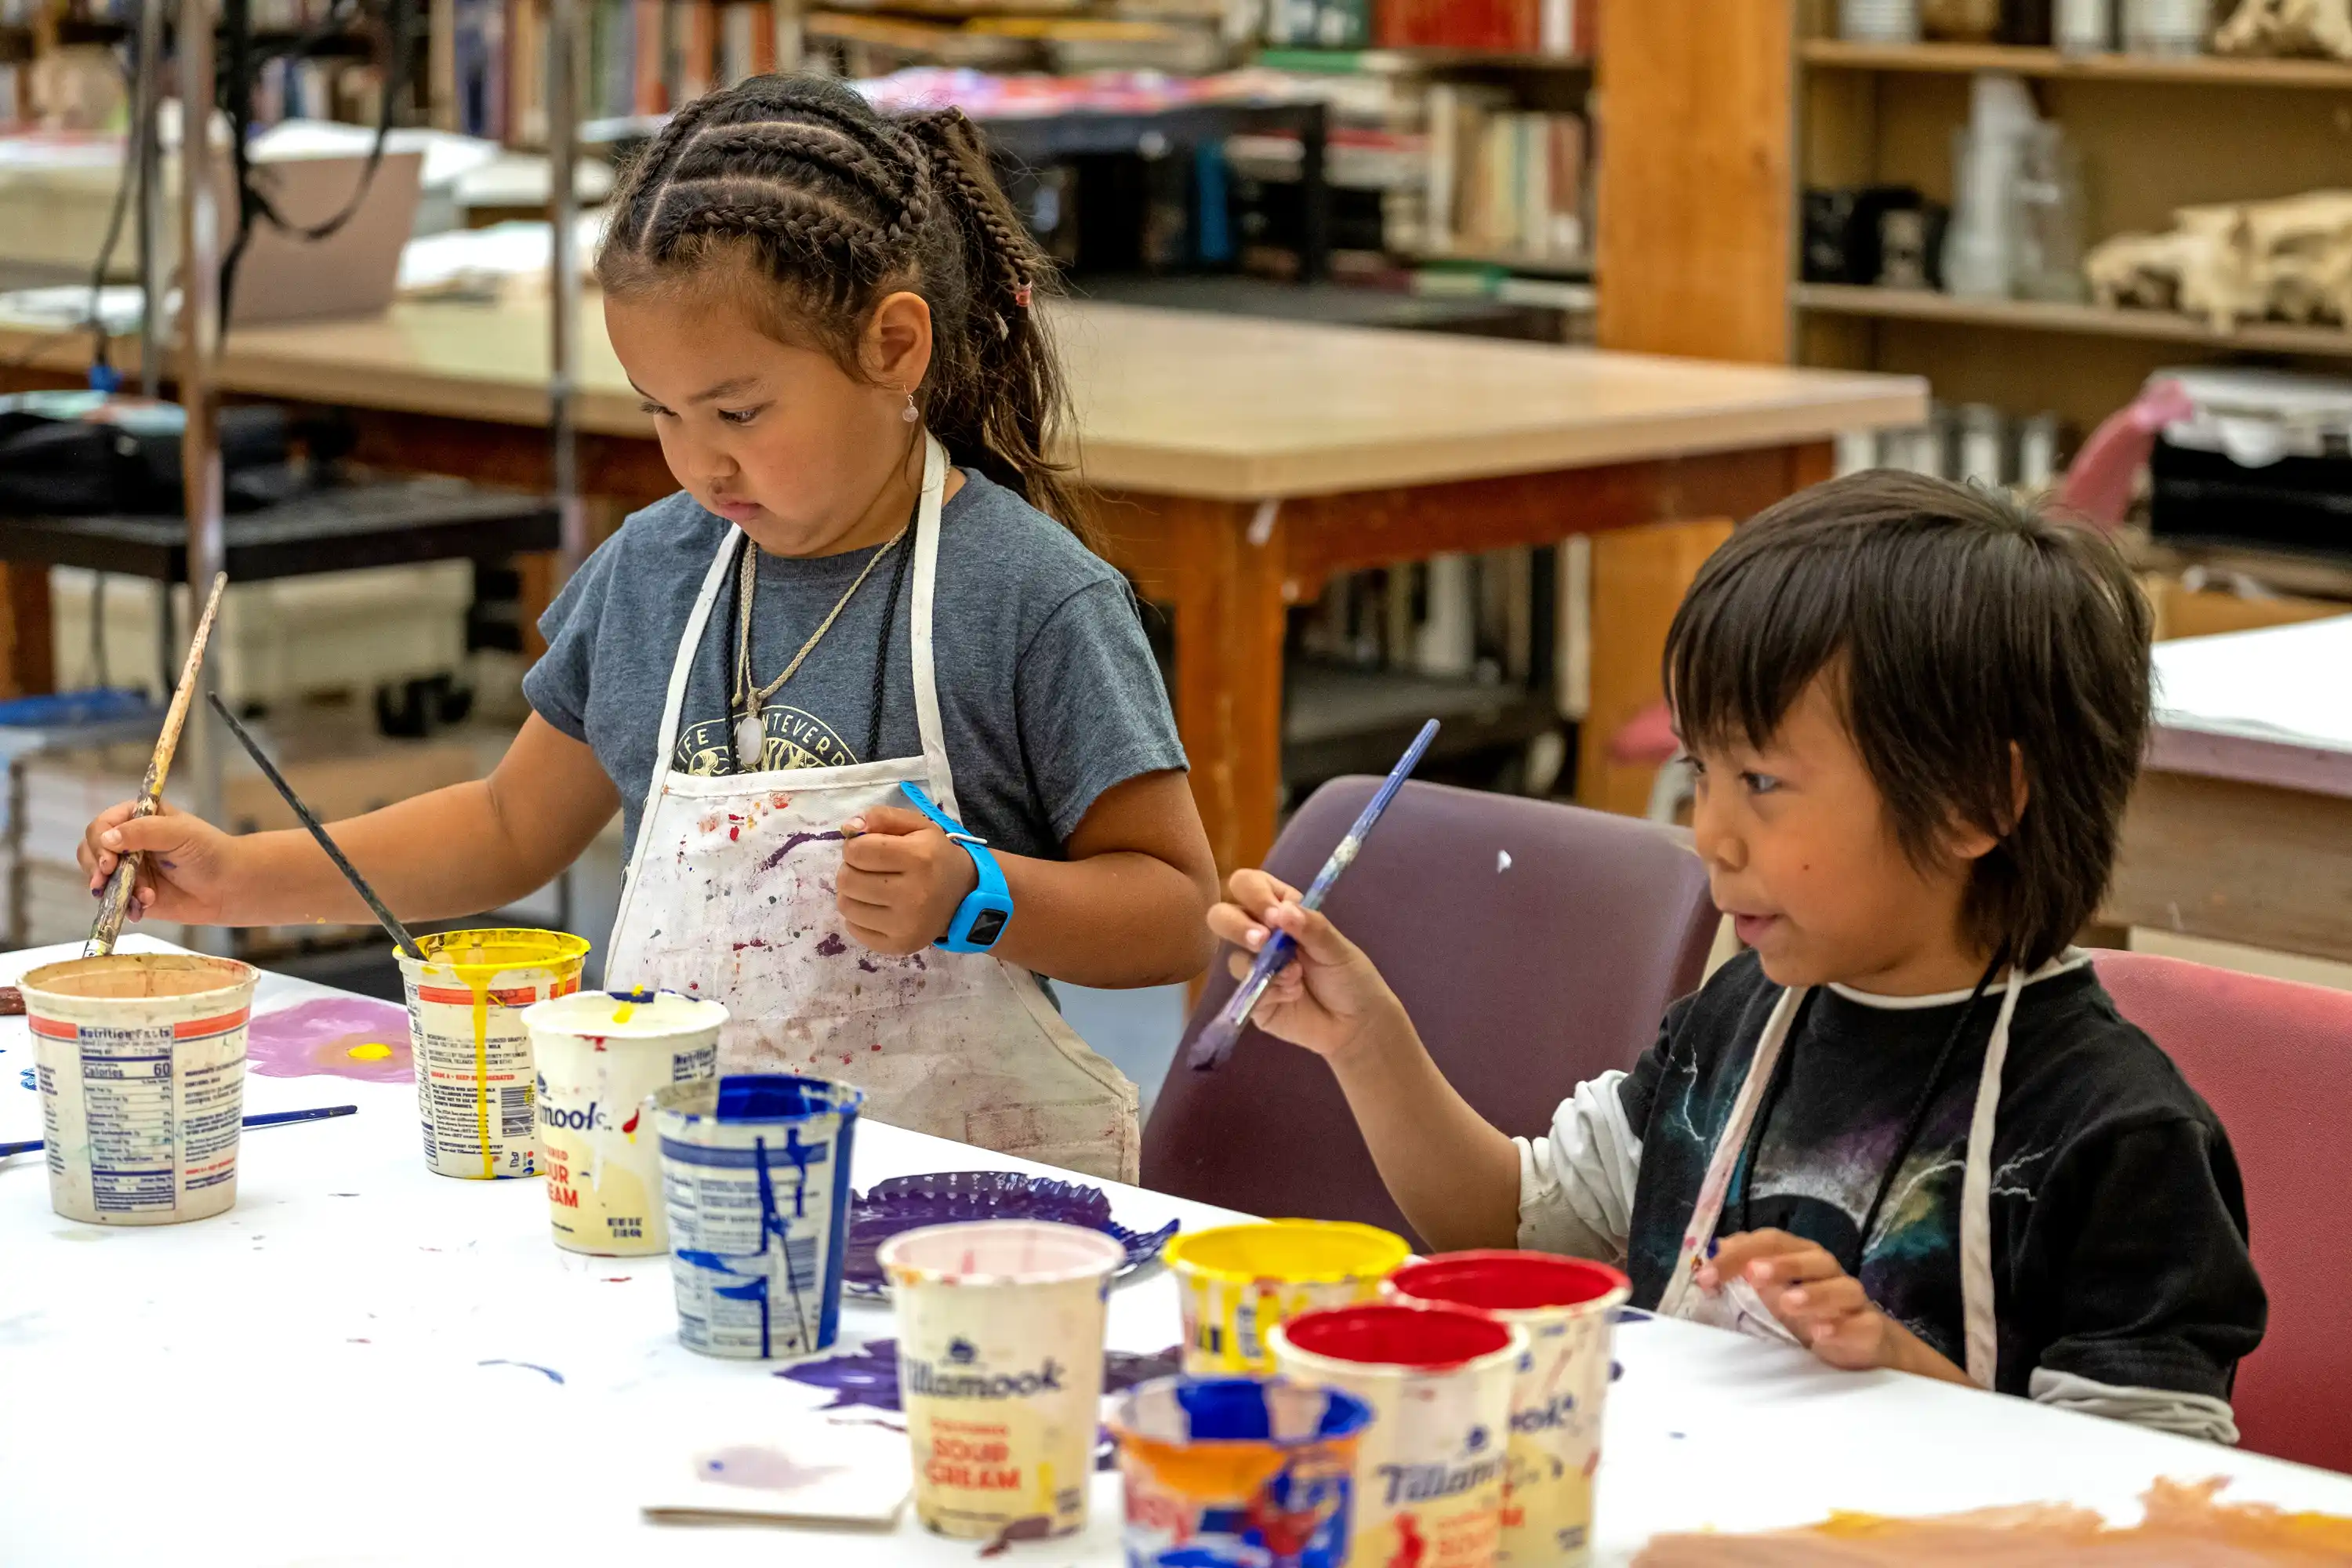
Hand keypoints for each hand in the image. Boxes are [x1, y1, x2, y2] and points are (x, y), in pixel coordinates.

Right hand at [77, 799, 241, 925]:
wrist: (230, 887)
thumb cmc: (210, 852)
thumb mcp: (180, 833)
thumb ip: (144, 831)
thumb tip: (107, 840)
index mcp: (137, 818)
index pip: (102, 826)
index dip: (99, 842)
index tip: (109, 861)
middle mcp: (127, 842)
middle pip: (90, 851)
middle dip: (97, 868)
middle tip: (106, 880)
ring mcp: (127, 869)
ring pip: (98, 878)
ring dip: (113, 889)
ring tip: (143, 896)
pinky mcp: (132, 894)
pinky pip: (113, 901)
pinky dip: (123, 906)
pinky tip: (144, 908)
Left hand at [835, 805, 978, 954]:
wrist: (965, 896)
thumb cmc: (936, 857)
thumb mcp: (917, 826)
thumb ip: (882, 817)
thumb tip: (849, 827)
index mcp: (919, 858)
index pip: (857, 851)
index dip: (856, 847)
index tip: (870, 849)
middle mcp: (913, 894)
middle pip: (847, 880)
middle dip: (851, 869)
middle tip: (869, 870)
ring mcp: (906, 925)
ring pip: (846, 905)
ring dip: (852, 893)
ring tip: (871, 888)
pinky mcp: (899, 945)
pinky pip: (854, 929)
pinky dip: (858, 916)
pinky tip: (876, 908)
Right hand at [1203, 870, 1404, 1062]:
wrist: (1357, 1026)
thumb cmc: (1350, 978)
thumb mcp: (1338, 948)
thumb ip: (1312, 927)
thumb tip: (1283, 910)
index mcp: (1281, 911)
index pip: (1249, 886)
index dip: (1254, 895)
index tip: (1275, 916)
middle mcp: (1262, 935)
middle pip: (1222, 915)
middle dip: (1237, 926)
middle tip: (1263, 941)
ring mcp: (1254, 967)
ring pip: (1232, 956)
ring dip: (1265, 965)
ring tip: (1296, 976)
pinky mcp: (1252, 998)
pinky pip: (1246, 989)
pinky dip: (1271, 990)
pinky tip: (1294, 994)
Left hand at [1698, 1229, 1966, 1382]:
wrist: (1863, 1339)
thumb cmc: (1809, 1309)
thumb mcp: (1773, 1288)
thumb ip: (1746, 1266)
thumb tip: (1716, 1246)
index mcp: (1800, 1255)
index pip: (1770, 1242)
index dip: (1737, 1255)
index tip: (1706, 1277)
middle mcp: (1827, 1271)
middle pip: (1810, 1258)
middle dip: (1781, 1264)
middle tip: (1753, 1275)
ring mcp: (1852, 1299)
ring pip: (1840, 1289)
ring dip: (1813, 1295)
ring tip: (1788, 1303)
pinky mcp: (1869, 1328)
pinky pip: (1859, 1325)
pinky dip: (1840, 1328)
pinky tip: (1821, 1335)